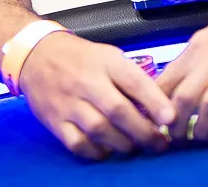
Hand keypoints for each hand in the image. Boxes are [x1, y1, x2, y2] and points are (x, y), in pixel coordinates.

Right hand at [19, 32, 175, 159]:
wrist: (36, 55)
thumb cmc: (81, 58)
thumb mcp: (109, 56)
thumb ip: (132, 79)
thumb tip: (159, 108)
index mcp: (105, 61)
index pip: (134, 81)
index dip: (155, 102)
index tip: (170, 119)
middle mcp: (87, 81)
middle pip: (118, 111)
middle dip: (144, 132)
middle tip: (159, 143)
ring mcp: (69, 102)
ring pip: (100, 130)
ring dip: (124, 144)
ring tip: (135, 147)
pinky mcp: (54, 120)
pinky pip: (78, 144)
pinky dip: (97, 151)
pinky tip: (107, 149)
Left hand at [157, 0, 207, 141]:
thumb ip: (202, 61)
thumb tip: (185, 88)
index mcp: (199, 47)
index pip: (165, 80)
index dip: (156, 107)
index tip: (158, 124)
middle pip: (183, 98)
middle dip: (177, 127)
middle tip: (180, 141)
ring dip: (205, 129)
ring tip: (205, 139)